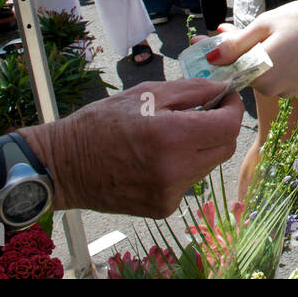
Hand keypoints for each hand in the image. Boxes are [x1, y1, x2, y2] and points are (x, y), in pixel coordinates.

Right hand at [23, 79, 242, 217]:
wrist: (65, 166)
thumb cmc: (101, 123)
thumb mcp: (146, 94)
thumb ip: (193, 90)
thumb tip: (224, 89)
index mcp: (171, 137)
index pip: (229, 125)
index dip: (233, 107)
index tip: (225, 97)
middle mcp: (175, 170)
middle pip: (225, 146)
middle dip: (221, 126)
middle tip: (204, 111)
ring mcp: (170, 193)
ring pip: (210, 165)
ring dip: (202, 146)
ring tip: (174, 134)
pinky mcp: (164, 207)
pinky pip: (190, 181)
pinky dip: (185, 166)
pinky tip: (161, 157)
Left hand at [204, 1, 297, 97]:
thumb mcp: (267, 24)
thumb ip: (237, 43)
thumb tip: (209, 57)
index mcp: (259, 73)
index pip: (224, 68)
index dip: (209, 54)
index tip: (195, 41)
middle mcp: (270, 88)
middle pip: (241, 69)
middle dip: (235, 51)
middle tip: (231, 28)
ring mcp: (286, 90)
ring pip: (259, 71)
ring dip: (255, 54)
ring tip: (268, 31)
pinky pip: (275, 74)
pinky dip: (273, 60)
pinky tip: (284, 42)